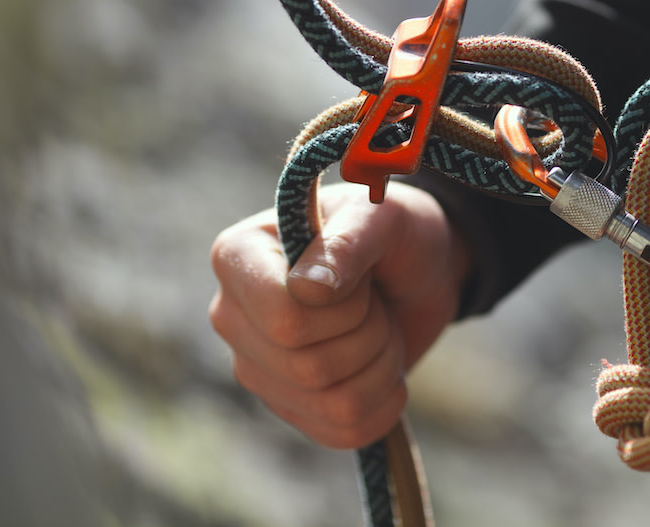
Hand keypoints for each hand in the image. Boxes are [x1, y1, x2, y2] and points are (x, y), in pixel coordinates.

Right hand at [209, 182, 470, 448]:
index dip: (343, 309)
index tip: (361, 276)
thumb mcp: (382, 218)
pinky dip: (384, 402)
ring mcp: (255, 366)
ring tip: (381, 326)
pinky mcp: (288, 405)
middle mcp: (232, 315)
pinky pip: (344, 431)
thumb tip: (305, 290)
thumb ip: (347, 243)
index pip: (284, 319)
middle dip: (370, 334)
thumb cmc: (393, 231)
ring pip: (333, 403)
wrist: (417, 269)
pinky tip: (383, 365)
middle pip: (309, 367)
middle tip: (377, 300)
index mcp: (238, 256)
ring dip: (382, 365)